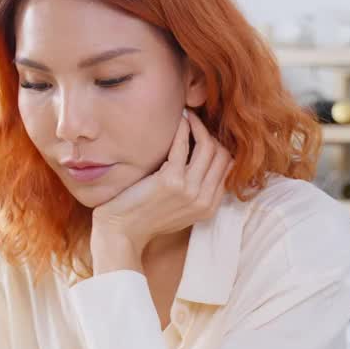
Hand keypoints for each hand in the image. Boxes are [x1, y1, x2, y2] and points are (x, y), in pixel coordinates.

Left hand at [90, 111, 231, 273]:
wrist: (121, 231)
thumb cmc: (144, 217)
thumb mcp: (178, 208)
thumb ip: (194, 191)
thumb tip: (200, 160)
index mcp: (208, 207)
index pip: (228, 168)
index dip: (218, 147)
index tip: (204, 135)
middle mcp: (203, 199)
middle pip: (222, 155)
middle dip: (211, 134)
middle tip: (196, 122)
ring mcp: (189, 190)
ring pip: (209, 147)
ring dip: (199, 126)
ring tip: (188, 117)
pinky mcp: (170, 180)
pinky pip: (183, 145)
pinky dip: (183, 128)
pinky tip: (178, 120)